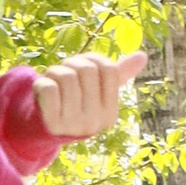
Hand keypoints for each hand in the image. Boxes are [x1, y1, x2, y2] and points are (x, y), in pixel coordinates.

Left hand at [31, 49, 147, 141]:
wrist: (45, 128)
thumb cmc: (75, 102)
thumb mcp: (97, 90)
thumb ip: (119, 74)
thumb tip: (143, 56)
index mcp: (110, 114)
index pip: (109, 69)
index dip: (93, 59)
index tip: (83, 67)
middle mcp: (94, 123)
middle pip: (87, 70)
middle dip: (73, 63)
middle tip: (65, 72)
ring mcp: (73, 125)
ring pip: (66, 76)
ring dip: (55, 71)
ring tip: (53, 79)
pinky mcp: (50, 123)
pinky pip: (49, 88)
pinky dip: (42, 82)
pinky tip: (42, 90)